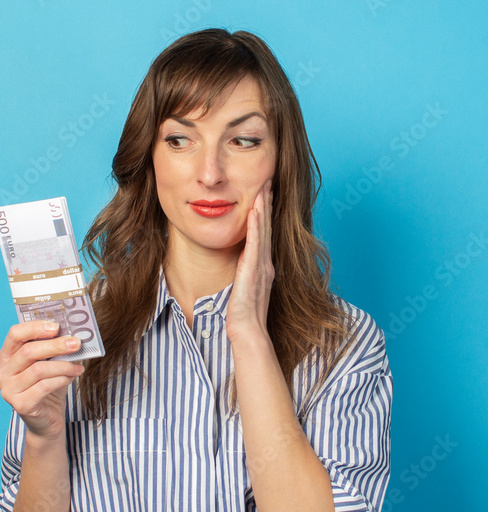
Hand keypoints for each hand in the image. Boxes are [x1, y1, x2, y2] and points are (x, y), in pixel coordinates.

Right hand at [0, 320, 84, 439]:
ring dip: (63, 365)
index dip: (35, 328)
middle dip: (55, 345)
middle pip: (28, 351)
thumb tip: (70, 334)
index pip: (15, 334)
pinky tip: (71, 377)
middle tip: (76, 343)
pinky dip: (61, 379)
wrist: (46, 422)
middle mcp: (2, 373)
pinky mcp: (20, 405)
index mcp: (5, 357)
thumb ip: (52, 349)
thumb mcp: (48, 364)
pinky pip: (44, 386)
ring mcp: (8, 390)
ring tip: (78, 367)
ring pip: (38, 369)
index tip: (57, 326)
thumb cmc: (47, 389)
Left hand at [227, 179, 273, 341]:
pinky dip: (257, 225)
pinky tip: (255, 210)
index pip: (265, 234)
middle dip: (267, 203)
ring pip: (264, 230)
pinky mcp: (254, 269)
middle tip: (269, 181)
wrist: (247, 329)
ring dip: (264, 207)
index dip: (265, 213)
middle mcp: (266, 262)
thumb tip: (241, 264)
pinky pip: (256, 243)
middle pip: (267, 227)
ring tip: (264, 187)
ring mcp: (262, 265)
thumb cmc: (243, 312)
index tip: (264, 194)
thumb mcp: (244, 287)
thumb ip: (245, 273)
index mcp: (263, 266)